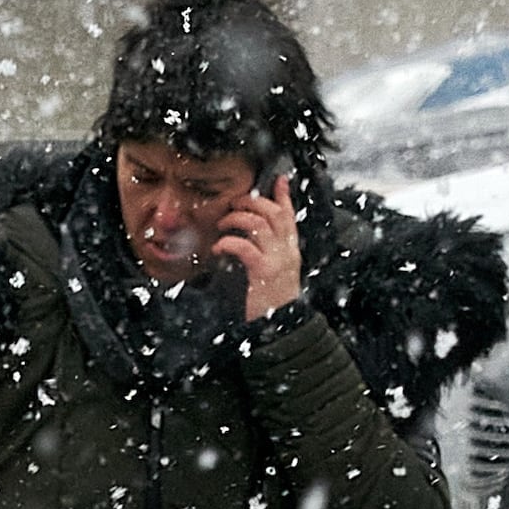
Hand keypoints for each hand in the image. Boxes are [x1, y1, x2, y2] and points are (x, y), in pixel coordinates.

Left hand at [207, 180, 303, 322]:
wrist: (282, 329)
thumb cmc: (272, 303)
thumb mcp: (275, 274)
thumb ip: (268, 254)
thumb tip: (250, 240)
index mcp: (291, 252)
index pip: (290, 217)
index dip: (284, 196)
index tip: (279, 180)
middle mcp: (287, 252)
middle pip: (274, 213)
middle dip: (252, 202)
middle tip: (234, 203)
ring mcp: (277, 261)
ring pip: (259, 224)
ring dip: (236, 219)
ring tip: (223, 224)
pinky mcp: (263, 272)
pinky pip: (244, 247)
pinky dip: (228, 243)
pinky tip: (218, 248)